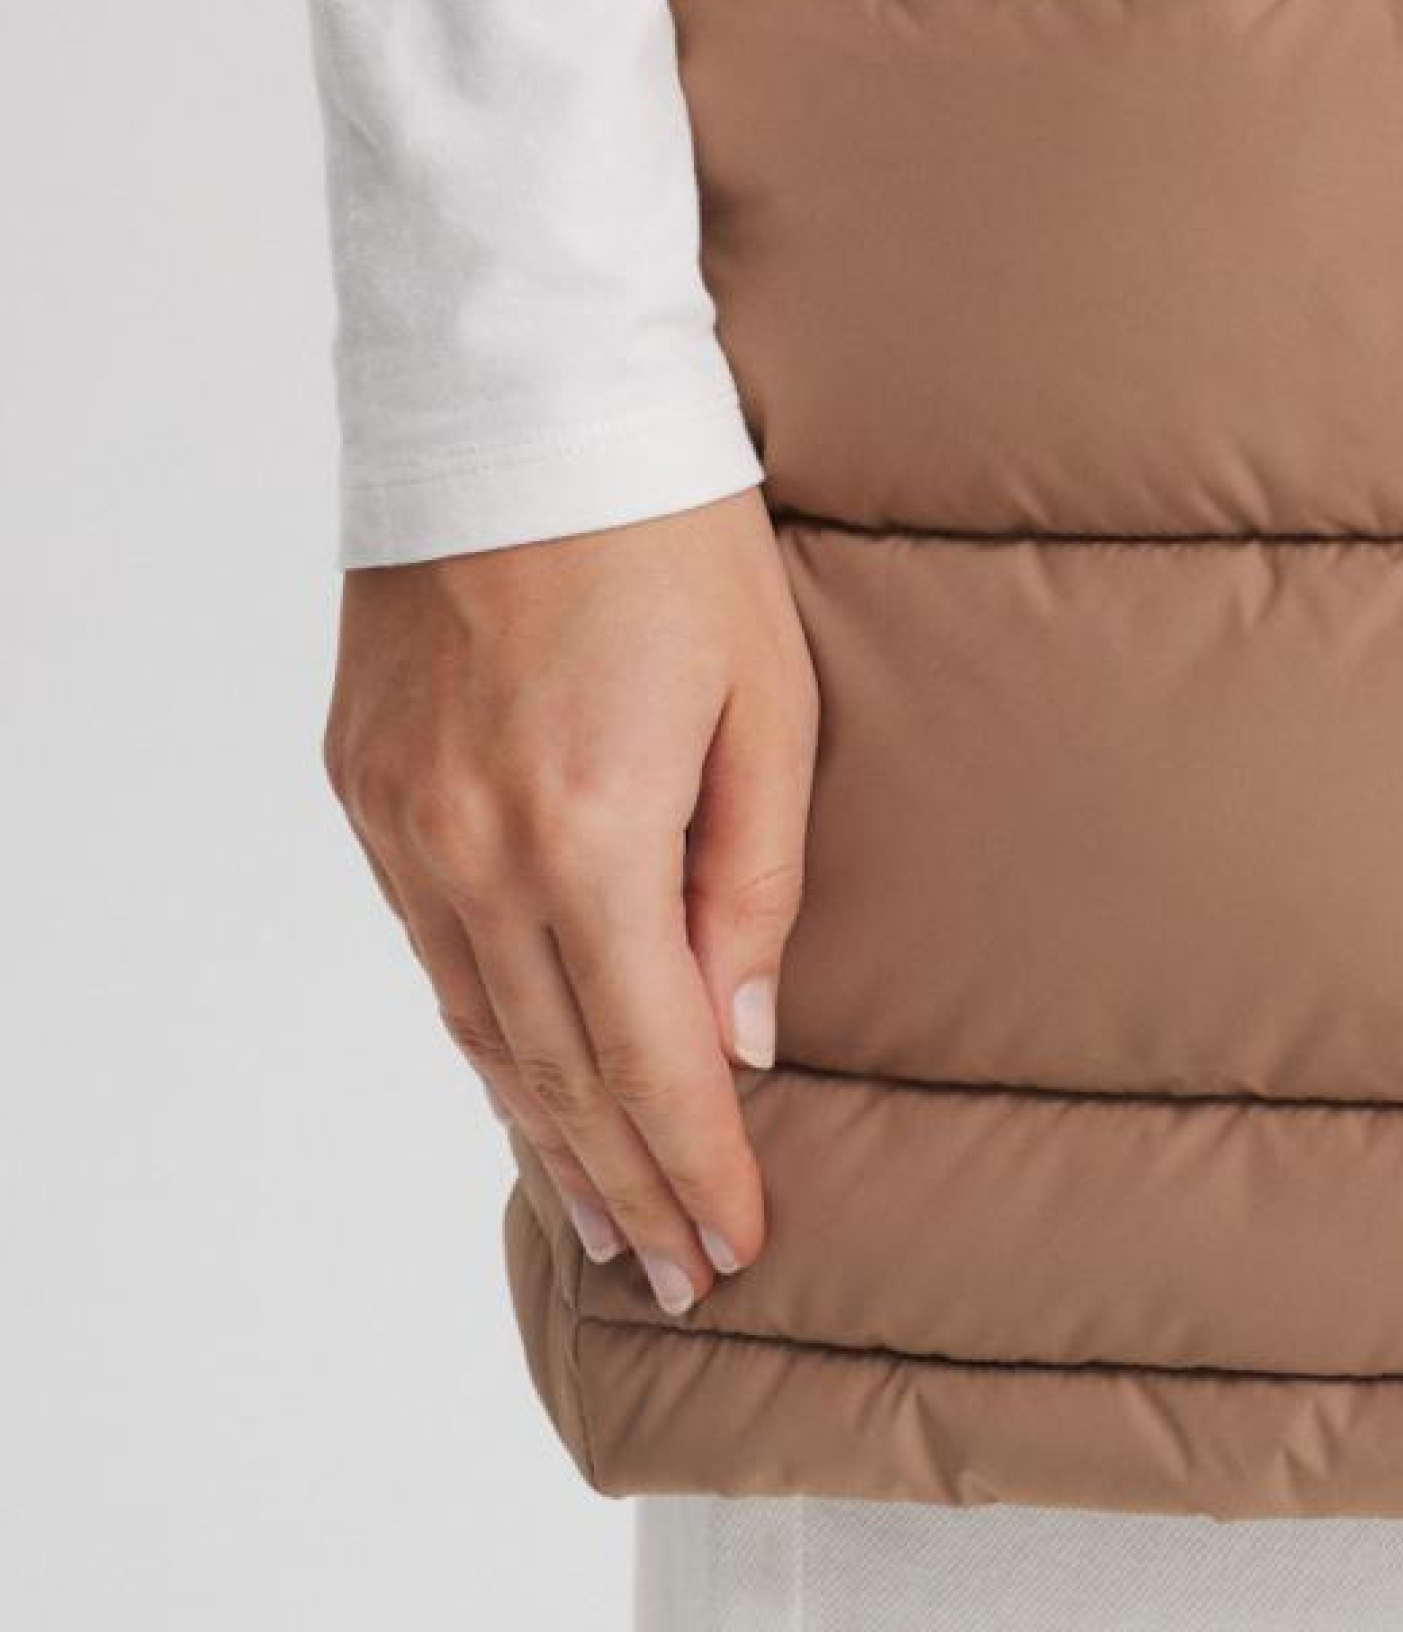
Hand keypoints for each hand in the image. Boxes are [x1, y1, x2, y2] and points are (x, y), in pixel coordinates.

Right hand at [324, 490, 817, 1312]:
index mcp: (587, 830)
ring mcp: (401, 819)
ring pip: (474, 1021)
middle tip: (674, 1273)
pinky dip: (479, 1029)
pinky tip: (517, 1074)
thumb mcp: (767, 700)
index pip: (647, 1056)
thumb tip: (742, 1034)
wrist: (521, 401)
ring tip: (602, 1214)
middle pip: (551, 1065)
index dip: (696, 1163)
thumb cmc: (673, 534)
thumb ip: (753, 879)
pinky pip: (425, 945)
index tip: (735, 1246)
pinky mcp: (363, 780)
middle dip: (624, 1180)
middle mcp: (471, 848)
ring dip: (541, 1127)